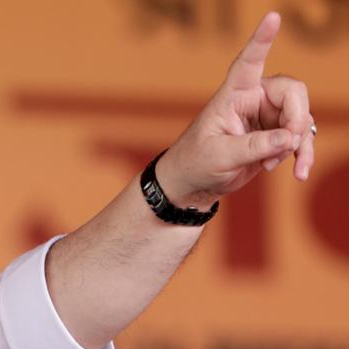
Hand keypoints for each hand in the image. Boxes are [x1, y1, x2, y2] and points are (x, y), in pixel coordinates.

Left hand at [156, 11, 314, 208]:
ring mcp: (267, 117)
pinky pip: (300, 140)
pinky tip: (299, 173)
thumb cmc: (197, 162)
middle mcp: (254, 99)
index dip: (261, 40)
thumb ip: (254, 146)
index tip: (273, 17)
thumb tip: (290, 138)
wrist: (195, 183)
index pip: (249, 61)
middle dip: (296, 119)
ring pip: (301, 119)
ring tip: (277, 167)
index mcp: (233, 94)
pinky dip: (302, 155)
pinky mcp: (275, 137)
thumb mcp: (220, 155)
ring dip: (298, 145)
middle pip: (293, 92)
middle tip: (288, 144)